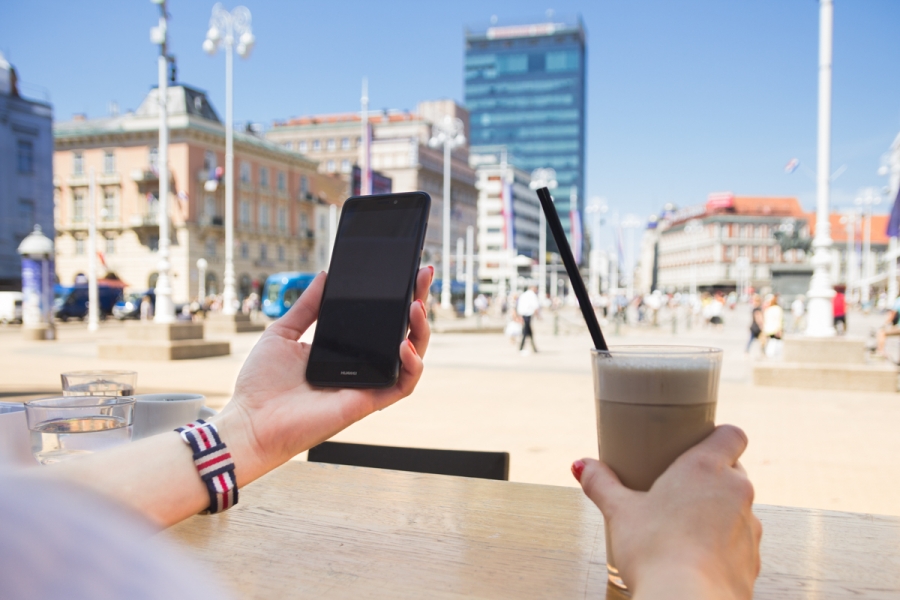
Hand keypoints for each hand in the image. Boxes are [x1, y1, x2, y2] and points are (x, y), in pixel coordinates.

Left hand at [216, 267, 432, 480]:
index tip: (407, 271)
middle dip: (418, 303)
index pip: (380, 320)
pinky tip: (405, 345)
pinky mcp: (367, 402)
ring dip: (421, 331)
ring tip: (416, 306)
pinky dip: (412, 366)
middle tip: (423, 276)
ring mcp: (368, 384)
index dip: (398, 296)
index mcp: (346, 349)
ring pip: (412, 357)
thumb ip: (306, 306)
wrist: (250, 421)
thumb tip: (325, 275)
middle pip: (403, 333)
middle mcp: (362, 366)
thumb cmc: (262, 384)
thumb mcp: (283, 332)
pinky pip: (403, 385)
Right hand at [575, 425, 761, 599]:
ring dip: (718, 513)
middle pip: (733, 471)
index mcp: (705, 468)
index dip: (718, 437)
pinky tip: (696, 557)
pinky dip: (723, 545)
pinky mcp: (753, 560)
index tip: (697, 447)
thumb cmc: (654, 552)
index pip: (732, 435)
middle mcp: (736, 492)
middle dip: (710, 478)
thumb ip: (601, 483)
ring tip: (685, 527)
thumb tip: (581, 465)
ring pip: (738, 508)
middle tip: (678, 490)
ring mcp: (750, 528)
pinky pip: (740, 543)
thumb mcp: (619, 512)